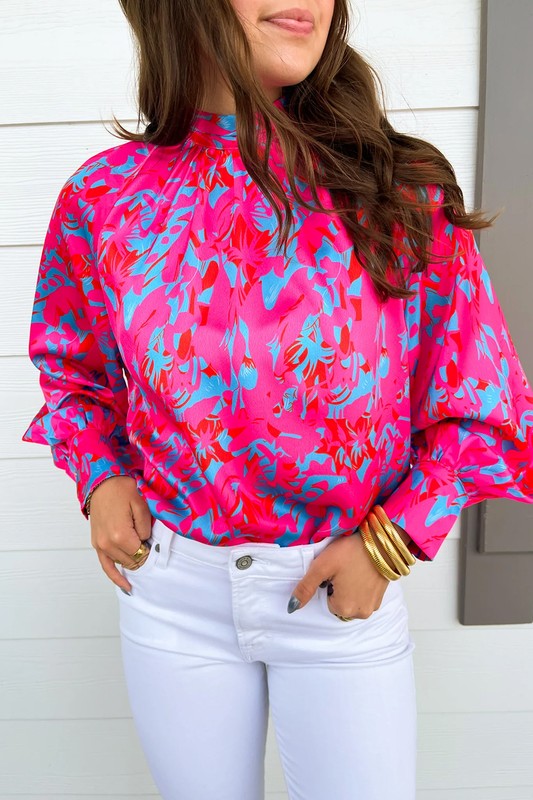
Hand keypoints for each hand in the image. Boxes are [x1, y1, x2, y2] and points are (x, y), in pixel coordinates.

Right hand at [88, 475, 153, 592]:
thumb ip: (145, 529)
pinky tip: (126, 586)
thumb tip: (146, 544)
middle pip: (132, 561)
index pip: (142, 554)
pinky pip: (106, 566)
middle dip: (143, 555)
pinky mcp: (97, 544)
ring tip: (142, 554)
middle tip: (149, 543)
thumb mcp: (141, 506)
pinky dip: (115, 576)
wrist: (102, 482)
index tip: (155, 543)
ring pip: (122, 563)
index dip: (151, 550)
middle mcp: (108, 544)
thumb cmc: (122, 490)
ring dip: (132, 560)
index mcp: (120, 536)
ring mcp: (100, 545)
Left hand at [287, 523, 412, 617]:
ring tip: (353, 568)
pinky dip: (361, 586)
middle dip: (338, 588)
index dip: (327, 584)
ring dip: (350, 588)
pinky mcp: (381, 597)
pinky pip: (364, 596)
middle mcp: (360, 613)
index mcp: (344, 608)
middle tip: (343, 569)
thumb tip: (291, 608)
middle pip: (339, 603)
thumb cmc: (351, 552)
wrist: (381, 541)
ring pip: (352, 600)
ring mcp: (373, 606)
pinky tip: (363, 571)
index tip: (334, 571)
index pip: (326, 601)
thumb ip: (305, 588)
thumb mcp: (322, 566)